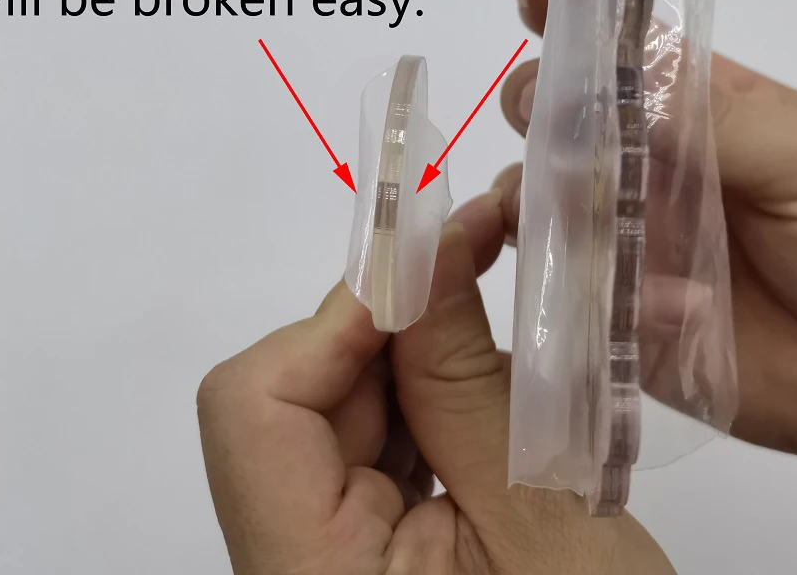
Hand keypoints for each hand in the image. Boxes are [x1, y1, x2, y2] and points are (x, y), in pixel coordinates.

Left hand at [198, 193, 675, 573]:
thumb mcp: (541, 518)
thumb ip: (466, 382)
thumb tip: (429, 254)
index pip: (254, 405)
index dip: (335, 321)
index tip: (429, 268)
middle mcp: (290, 563)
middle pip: (294, 396)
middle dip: (388, 324)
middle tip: (481, 253)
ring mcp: (322, 555)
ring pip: (337, 411)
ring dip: (416, 357)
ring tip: (501, 331)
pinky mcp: (361, 549)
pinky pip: (371, 445)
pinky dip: (427, 400)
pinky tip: (490, 394)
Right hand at [499, 0, 796, 530]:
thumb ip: (718, 123)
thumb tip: (609, 93)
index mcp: (706, 112)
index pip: (630, 51)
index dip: (578, 14)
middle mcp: (657, 170)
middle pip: (568, 121)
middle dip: (537, 104)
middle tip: (541, 115)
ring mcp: (636, 242)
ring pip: (548, 201)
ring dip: (528, 192)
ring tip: (551, 206)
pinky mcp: (625, 316)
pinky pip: (567, 289)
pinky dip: (561, 278)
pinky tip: (597, 283)